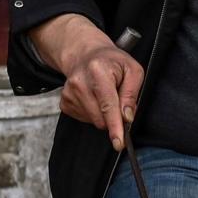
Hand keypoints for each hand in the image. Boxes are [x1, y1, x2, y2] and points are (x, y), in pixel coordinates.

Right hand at [37, 15, 143, 149]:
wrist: (86, 55)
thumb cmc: (112, 62)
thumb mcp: (132, 70)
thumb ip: (132, 93)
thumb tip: (127, 117)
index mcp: (98, 71)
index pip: (108, 105)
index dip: (115, 126)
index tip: (118, 143)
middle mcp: (79, 82)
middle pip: (101, 118)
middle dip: (114, 117)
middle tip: (117, 100)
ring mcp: (69, 93)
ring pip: (93, 121)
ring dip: (103, 115)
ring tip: (104, 95)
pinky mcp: (64, 102)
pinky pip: (84, 119)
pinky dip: (93, 113)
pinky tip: (93, 99)